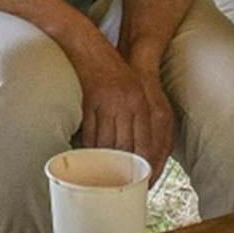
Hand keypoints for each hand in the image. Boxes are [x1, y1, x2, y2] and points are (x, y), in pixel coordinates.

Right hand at [71, 43, 176, 183]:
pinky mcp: (89, 101)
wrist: (86, 45)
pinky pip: (89, 132)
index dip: (145, 166)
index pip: (147, 143)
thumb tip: (137, 152)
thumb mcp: (130, 92)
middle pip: (128, 146)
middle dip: (125, 170)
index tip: (143, 183)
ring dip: (105, 162)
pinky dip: (88, 147)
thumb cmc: (110, 72)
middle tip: (122, 187)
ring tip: (103, 179)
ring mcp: (108, 101)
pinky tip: (87, 157)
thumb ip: (136, 119)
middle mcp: (128, 102)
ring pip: (108, 142)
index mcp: (141, 102)